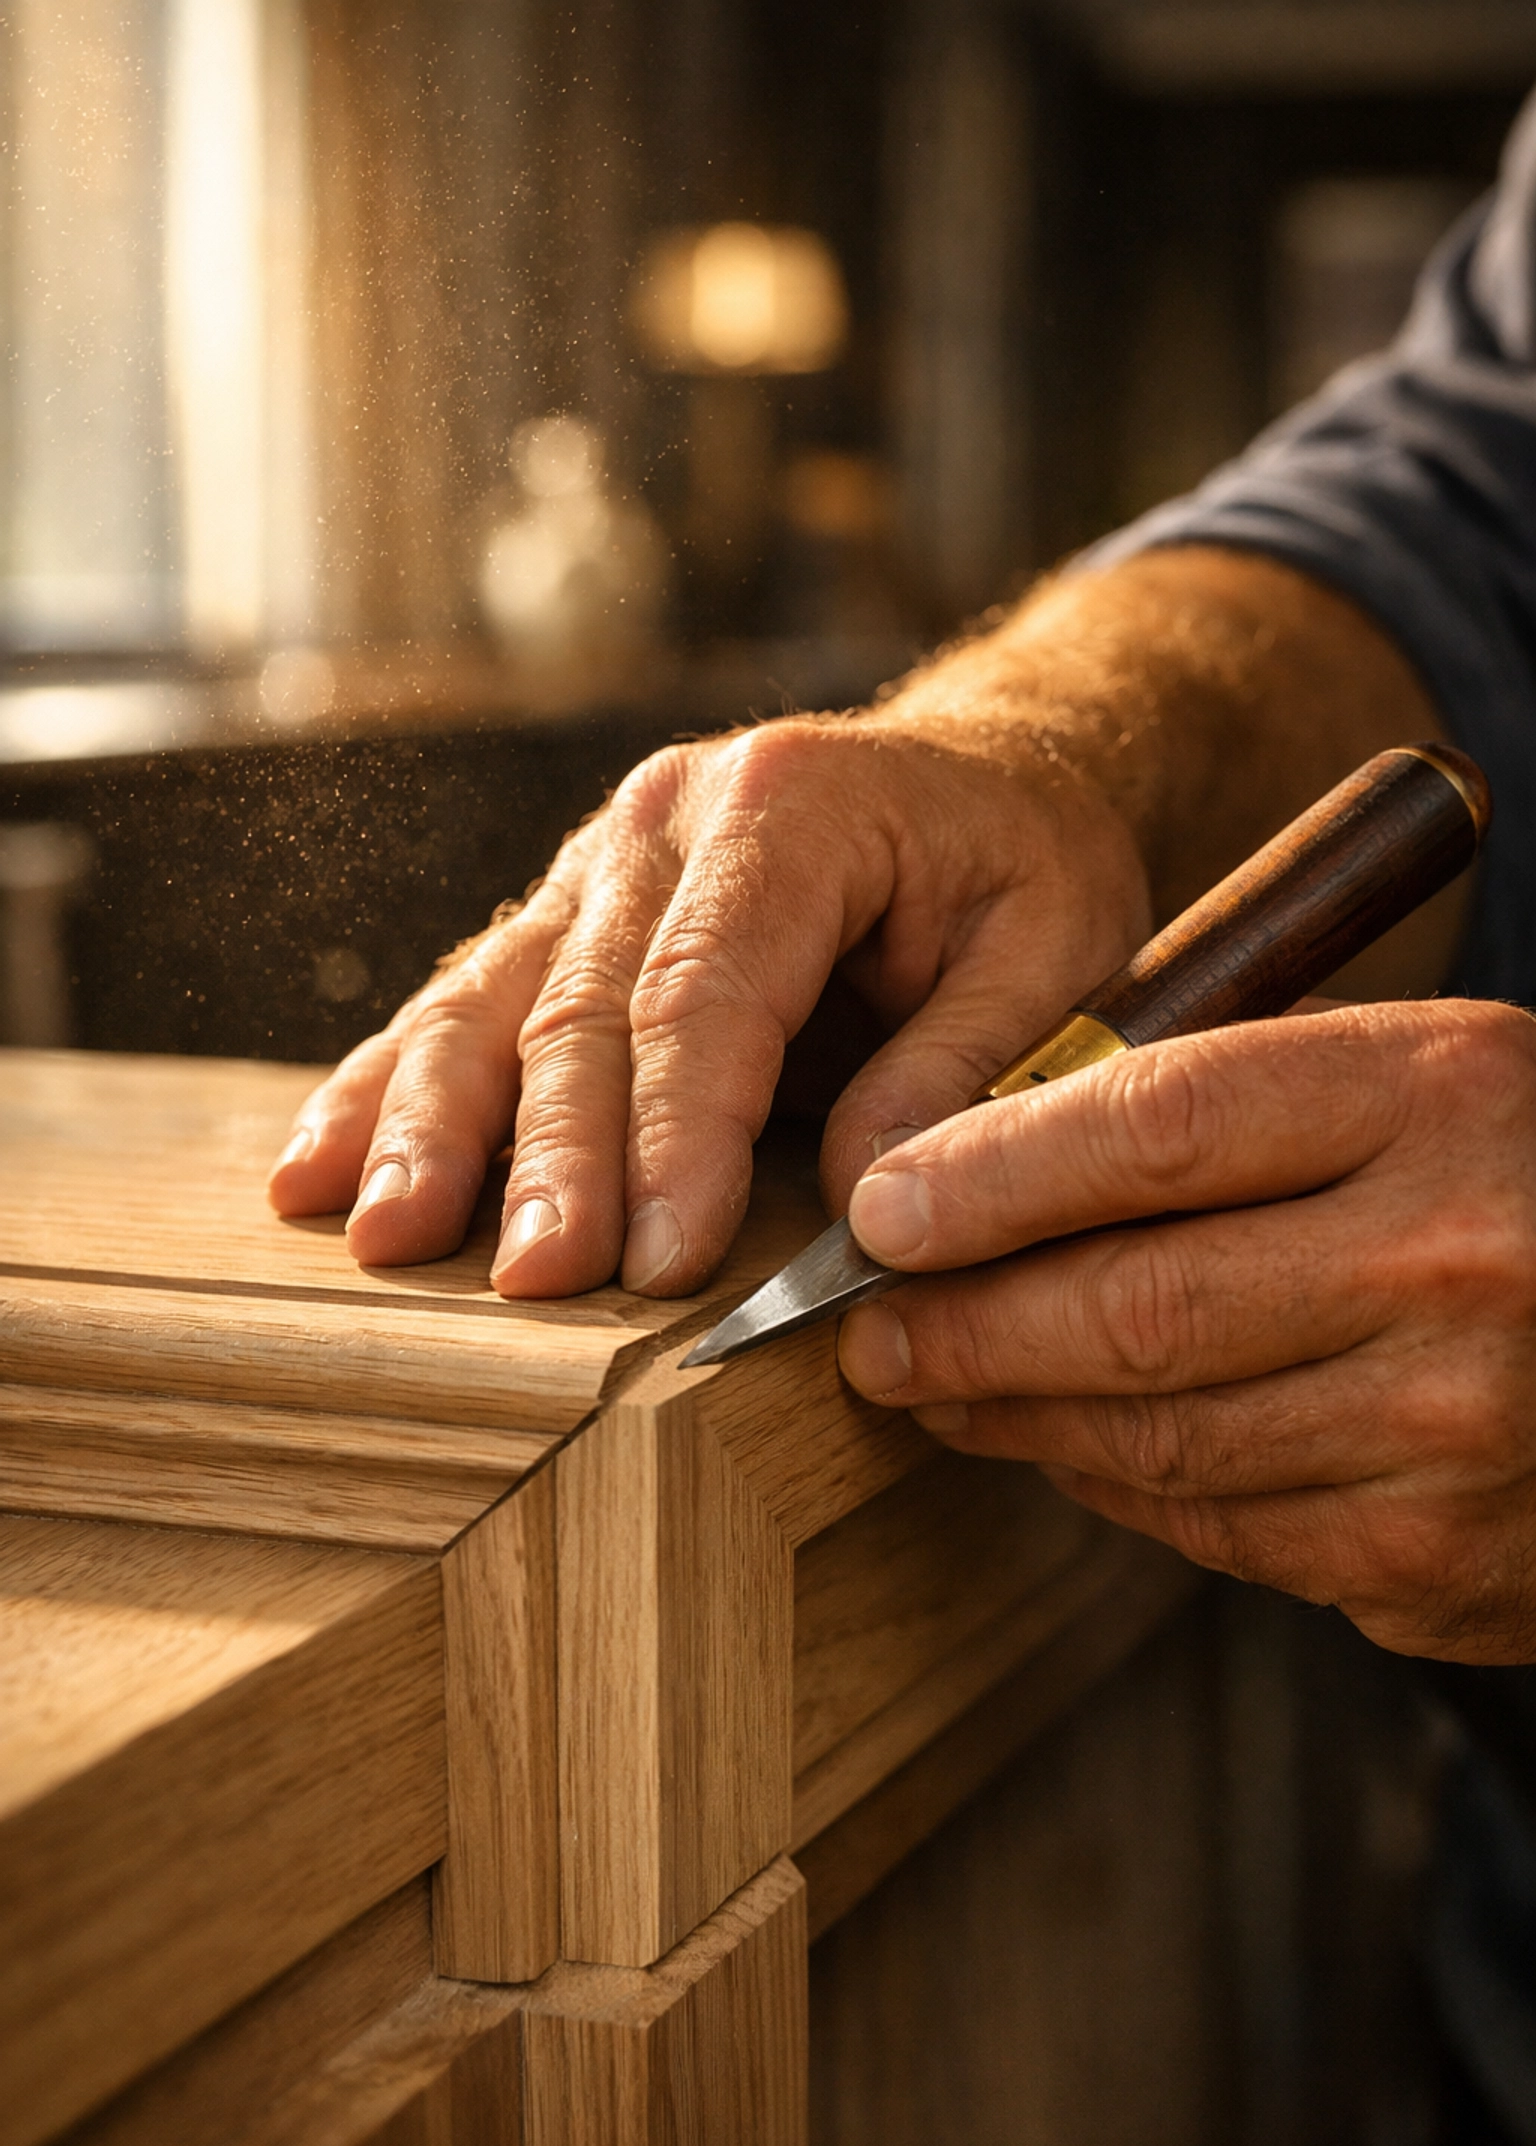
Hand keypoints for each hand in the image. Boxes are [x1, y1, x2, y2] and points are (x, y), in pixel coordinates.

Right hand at [267, 716, 1148, 1295]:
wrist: (980, 774)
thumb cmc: (1024, 867)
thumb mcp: (1057, 948)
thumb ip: (966, 1066)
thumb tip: (856, 1199)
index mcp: (793, 808)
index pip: (709, 990)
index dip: (675, 1133)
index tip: (655, 1261)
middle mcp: (670, 818)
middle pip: (584, 1003)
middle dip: (549, 1154)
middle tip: (529, 1286)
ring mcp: (602, 860)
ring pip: (493, 998)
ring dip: (434, 1126)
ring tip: (384, 1239)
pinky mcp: (568, 913)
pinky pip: (468, 998)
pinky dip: (392, 1087)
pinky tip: (320, 1167)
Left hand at [836, 1000, 1535, 1663]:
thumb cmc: (1511, 1179)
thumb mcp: (1411, 1075)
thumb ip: (1229, 1095)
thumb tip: (974, 1161)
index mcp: (1438, 1094)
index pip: (1155, 1129)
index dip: (988, 1176)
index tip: (878, 1210)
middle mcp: (1455, 1261)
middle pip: (1134, 1307)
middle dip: (962, 1328)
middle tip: (866, 1332)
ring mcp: (1454, 1430)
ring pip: (1158, 1440)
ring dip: (1016, 1420)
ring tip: (937, 1387)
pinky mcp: (1440, 1562)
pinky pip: (1218, 1530)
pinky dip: (1117, 1489)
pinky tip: (1067, 1447)